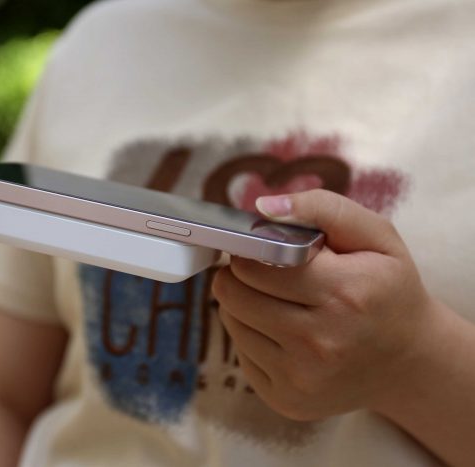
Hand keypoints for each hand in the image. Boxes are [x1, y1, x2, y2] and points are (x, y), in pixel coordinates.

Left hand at [212, 189, 441, 420]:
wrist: (408, 361)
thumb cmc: (387, 289)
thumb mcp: (376, 236)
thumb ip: (321, 208)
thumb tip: (262, 209)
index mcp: (344, 293)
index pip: (255, 264)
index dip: (249, 250)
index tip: (258, 247)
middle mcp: (321, 341)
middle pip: (234, 293)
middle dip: (239, 274)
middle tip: (261, 270)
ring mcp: (301, 377)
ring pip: (231, 321)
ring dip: (243, 303)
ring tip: (275, 299)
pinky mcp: (286, 399)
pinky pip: (240, 353)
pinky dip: (252, 335)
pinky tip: (281, 331)